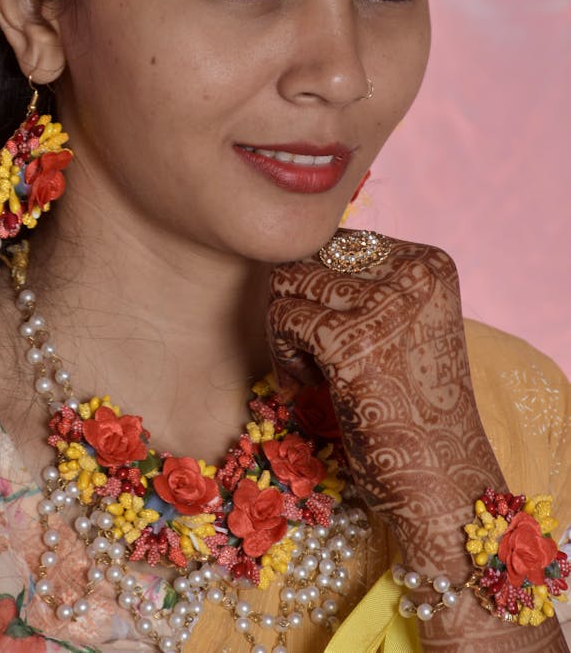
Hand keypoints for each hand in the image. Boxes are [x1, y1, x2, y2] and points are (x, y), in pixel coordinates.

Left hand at [268, 239, 569, 650]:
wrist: (441, 484)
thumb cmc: (412, 409)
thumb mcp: (402, 324)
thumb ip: (365, 282)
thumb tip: (292, 247)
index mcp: (429, 263)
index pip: (337, 241)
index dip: (322, 290)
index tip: (341, 341)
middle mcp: (413, 273)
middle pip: (309, 254)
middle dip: (299, 305)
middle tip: (317, 358)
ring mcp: (384, 304)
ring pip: (287, 280)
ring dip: (287, 330)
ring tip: (316, 373)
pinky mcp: (350, 340)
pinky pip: (282, 316)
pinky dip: (283, 357)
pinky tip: (309, 390)